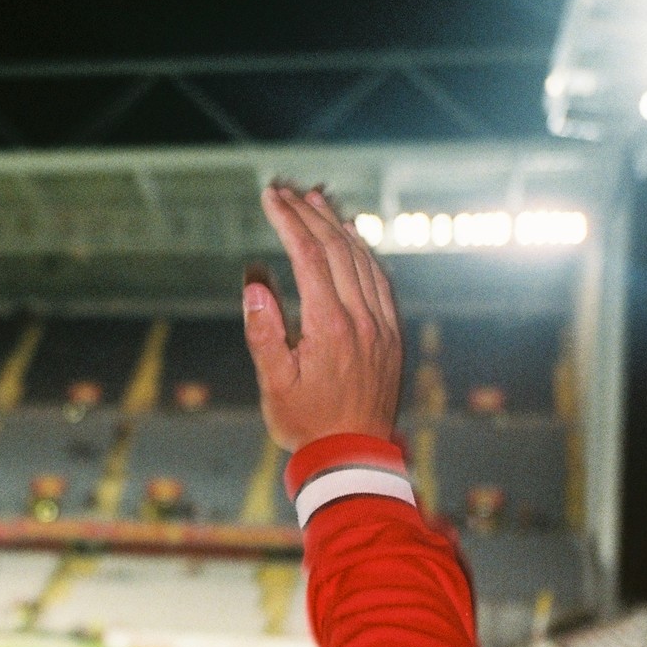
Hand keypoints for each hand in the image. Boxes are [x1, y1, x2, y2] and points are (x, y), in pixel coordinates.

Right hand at [243, 185, 402, 451]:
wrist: (354, 456)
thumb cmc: (306, 425)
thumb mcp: (274, 385)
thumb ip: (264, 334)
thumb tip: (255, 286)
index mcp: (329, 326)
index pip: (308, 256)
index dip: (289, 221)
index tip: (270, 197)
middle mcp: (361, 318)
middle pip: (337, 249)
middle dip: (310, 214)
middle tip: (287, 189)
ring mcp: (381, 325)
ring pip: (362, 259)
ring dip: (338, 226)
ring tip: (316, 200)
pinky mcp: (391, 334)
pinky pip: (381, 280)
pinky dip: (364, 252)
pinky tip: (351, 240)